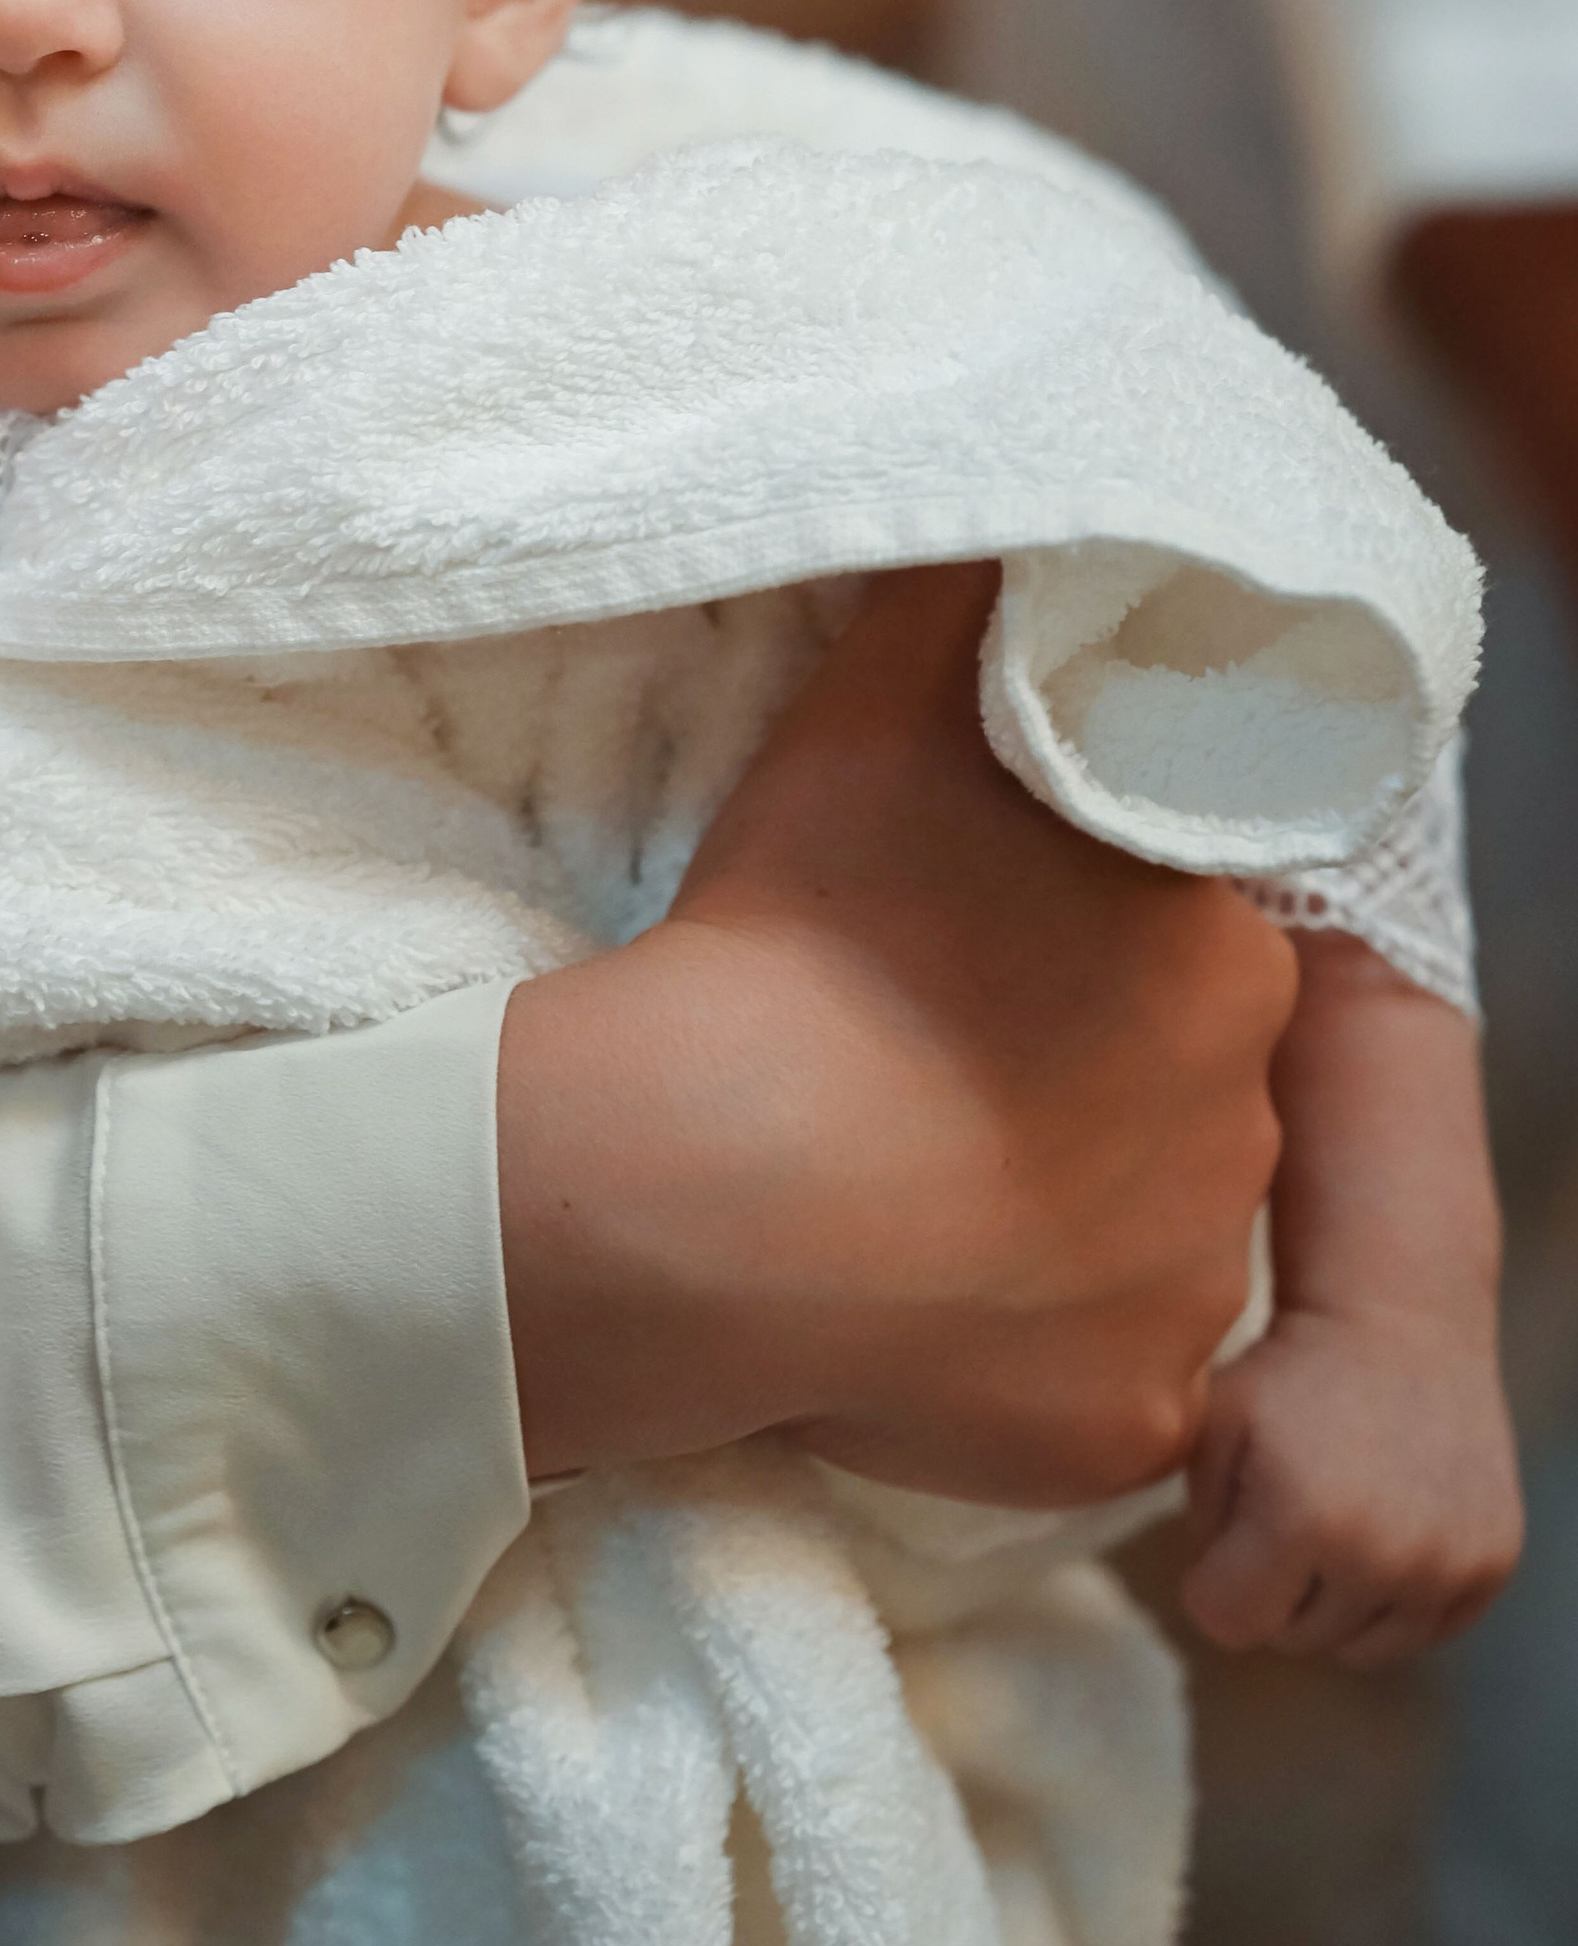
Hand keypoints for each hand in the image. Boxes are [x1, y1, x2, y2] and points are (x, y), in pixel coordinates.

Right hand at [498, 562, 1294, 1497]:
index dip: (1077, 932)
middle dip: (1077, 1070)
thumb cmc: (800, 936)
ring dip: (1051, 1207)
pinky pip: (1095, 1378)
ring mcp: (1190, 1288)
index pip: (1187, 935)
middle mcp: (1245, 1126)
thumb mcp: (879, 700)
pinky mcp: (1130, 1420)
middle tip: (922, 1051)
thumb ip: (970, 598)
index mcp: (1223, 955)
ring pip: (1141, 1234)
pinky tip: (903, 1298)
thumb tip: (1013, 525)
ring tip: (894, 1177)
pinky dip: (1019, 1348)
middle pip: (1174, 1084)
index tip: (969, 940)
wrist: (700, 1187)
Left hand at [1182, 931, 1522, 1666]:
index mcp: (1296, 1510)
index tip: (1223, 1502)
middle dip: (1270, 1575)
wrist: (1398, 1321)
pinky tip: (1377, 1510)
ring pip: (1354, 1642)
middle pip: (1290, 1636)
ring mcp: (1445, 1562)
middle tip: (1281, 1487)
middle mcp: (1380, 1548)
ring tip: (1325, 1496)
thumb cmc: (1268, 1369)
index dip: (1213, 1564)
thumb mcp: (1194, 1420)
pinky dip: (1391, 1589)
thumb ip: (1136, 1480)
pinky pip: (1417, 1628)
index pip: (1224, 1618)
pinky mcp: (1491, 1565)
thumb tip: (1054, 1507)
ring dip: (1329, 1590)